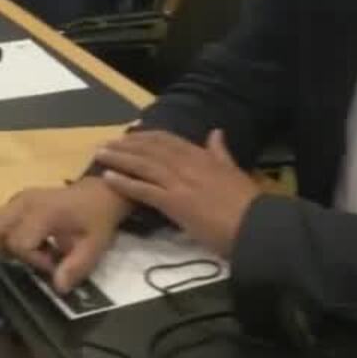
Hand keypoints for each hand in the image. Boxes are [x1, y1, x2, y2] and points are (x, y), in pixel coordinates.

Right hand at [0, 177, 133, 292]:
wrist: (100, 190)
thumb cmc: (97, 218)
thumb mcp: (96, 244)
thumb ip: (77, 266)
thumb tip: (58, 288)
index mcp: (42, 212)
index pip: (19, 243)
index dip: (31, 260)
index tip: (51, 266)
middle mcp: (23, 203)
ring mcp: (17, 200)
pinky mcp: (16, 203)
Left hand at [94, 129, 259, 257]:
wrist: (256, 226)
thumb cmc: (249, 204)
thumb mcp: (235, 171)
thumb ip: (222, 152)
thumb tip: (216, 132)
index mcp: (203, 157)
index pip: (168, 140)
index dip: (147, 135)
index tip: (131, 132)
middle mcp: (188, 164)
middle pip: (150, 148)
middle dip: (126, 144)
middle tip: (106, 143)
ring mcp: (180, 182)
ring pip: (143, 164)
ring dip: (119, 158)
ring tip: (100, 154)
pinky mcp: (175, 202)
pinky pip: (143, 189)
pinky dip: (124, 182)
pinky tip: (108, 178)